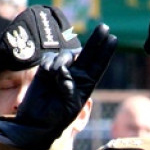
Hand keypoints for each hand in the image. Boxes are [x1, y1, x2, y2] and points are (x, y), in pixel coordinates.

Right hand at [0, 23, 117, 149]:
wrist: (36, 122)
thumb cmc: (55, 119)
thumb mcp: (68, 106)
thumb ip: (68, 87)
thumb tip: (63, 69)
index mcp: (85, 85)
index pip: (98, 65)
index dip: (105, 52)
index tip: (113, 38)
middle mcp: (75, 76)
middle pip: (88, 54)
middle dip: (96, 40)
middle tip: (104, 27)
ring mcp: (60, 72)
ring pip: (67, 55)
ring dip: (64, 60)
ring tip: (56, 74)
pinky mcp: (45, 70)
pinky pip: (50, 58)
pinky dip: (50, 64)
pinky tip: (47, 74)